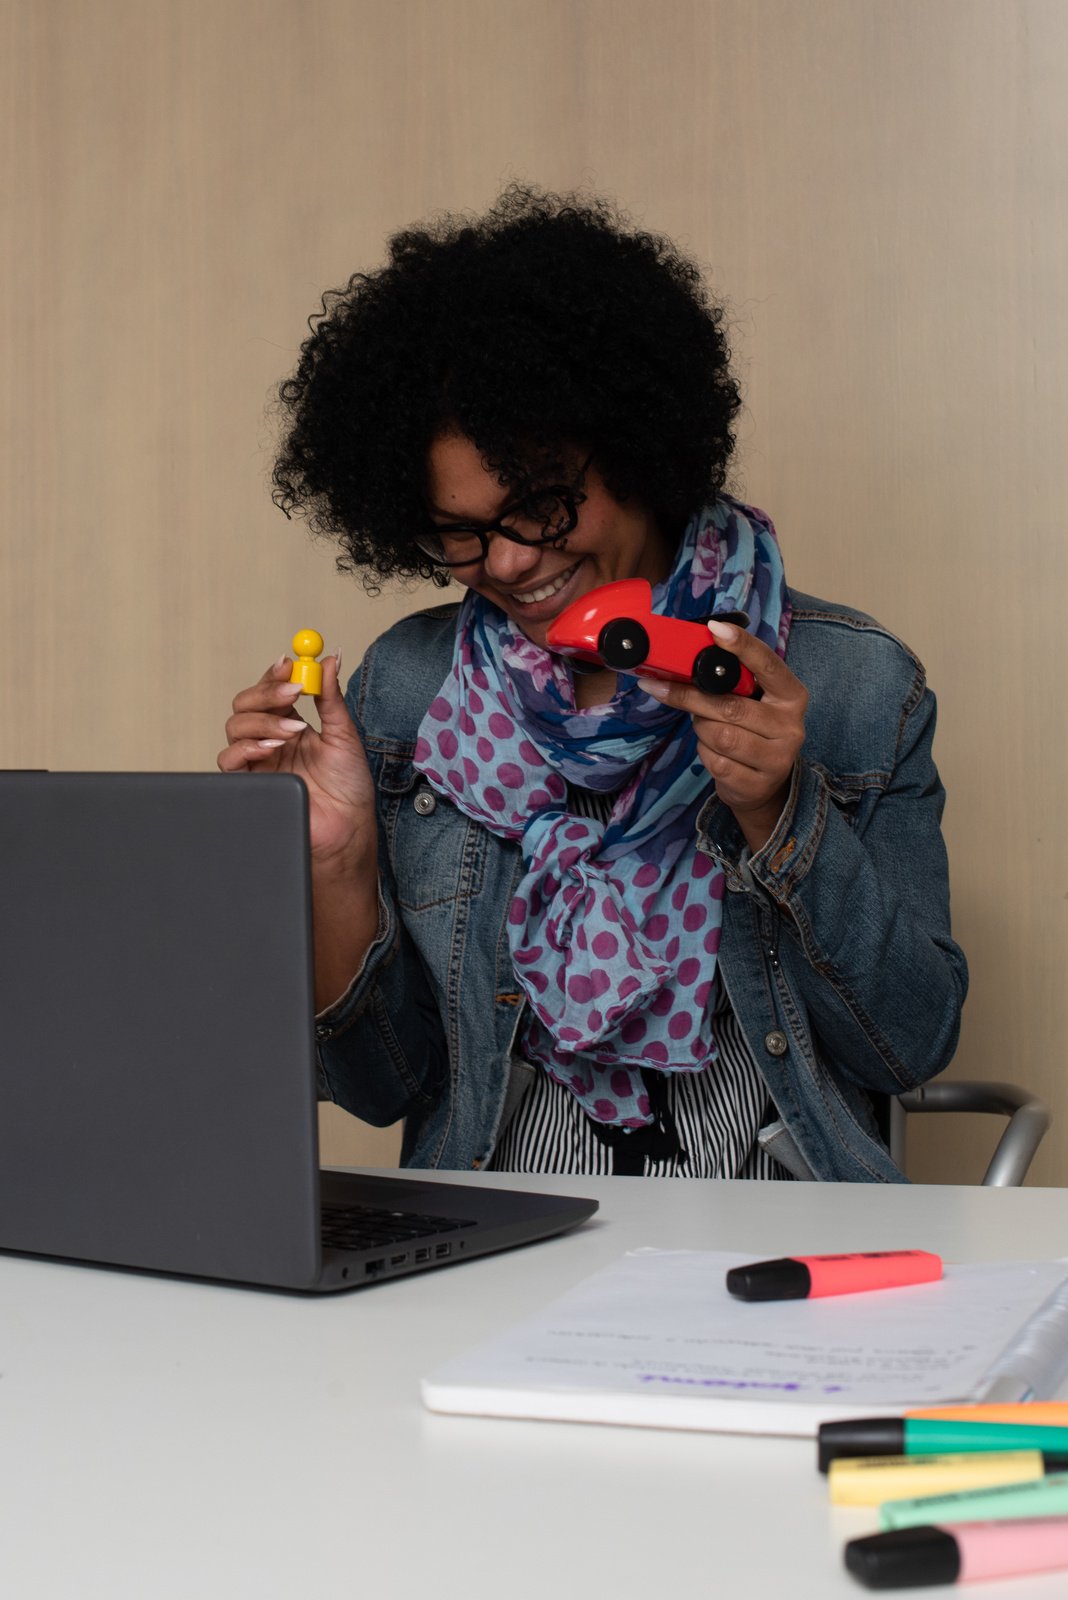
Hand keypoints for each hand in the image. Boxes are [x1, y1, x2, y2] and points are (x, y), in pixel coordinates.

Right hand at [218, 650, 376, 868]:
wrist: (347, 828)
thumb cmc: (349, 787)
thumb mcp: (344, 735)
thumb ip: (331, 697)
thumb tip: (330, 657)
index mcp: (292, 724)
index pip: (272, 690)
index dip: (276, 674)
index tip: (289, 664)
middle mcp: (271, 740)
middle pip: (247, 703)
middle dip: (266, 693)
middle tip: (291, 692)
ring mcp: (258, 761)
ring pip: (235, 726)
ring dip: (263, 721)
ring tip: (294, 730)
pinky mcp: (250, 784)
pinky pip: (229, 759)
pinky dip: (247, 747)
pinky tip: (272, 748)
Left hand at [638, 619, 806, 852]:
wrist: (766, 786)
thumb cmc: (753, 732)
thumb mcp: (755, 703)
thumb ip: (733, 683)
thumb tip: (685, 661)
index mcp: (791, 695)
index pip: (768, 664)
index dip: (742, 646)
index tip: (715, 628)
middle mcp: (791, 726)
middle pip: (731, 705)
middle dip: (691, 697)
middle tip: (662, 688)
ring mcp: (778, 758)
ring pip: (719, 734)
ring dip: (700, 728)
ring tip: (704, 726)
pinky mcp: (758, 784)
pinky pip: (715, 761)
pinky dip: (705, 753)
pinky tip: (713, 752)